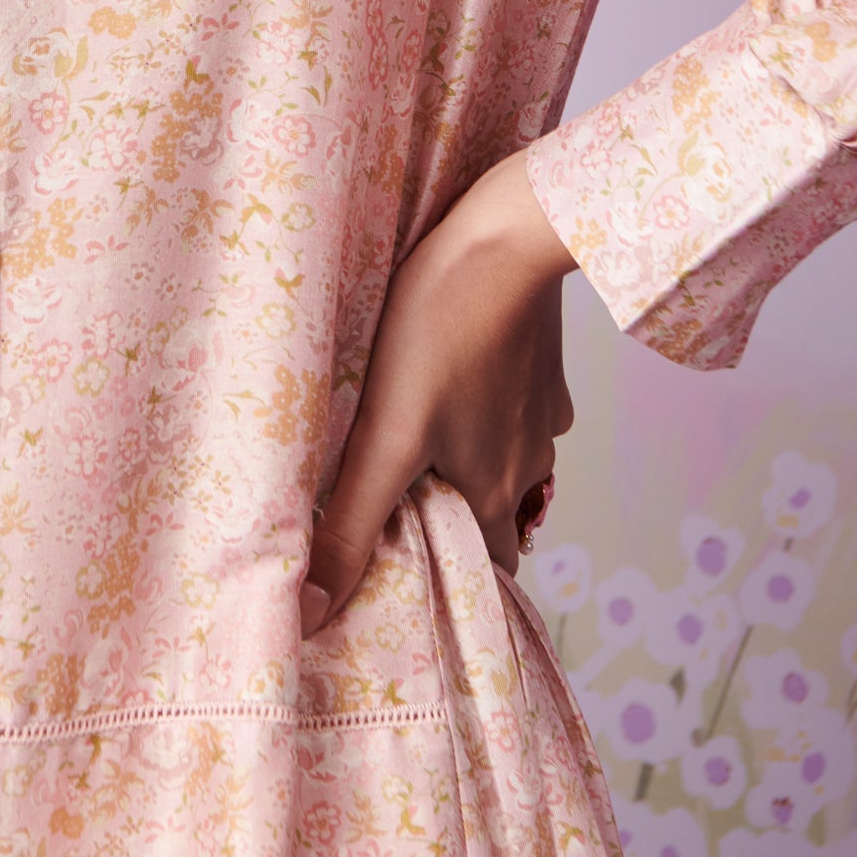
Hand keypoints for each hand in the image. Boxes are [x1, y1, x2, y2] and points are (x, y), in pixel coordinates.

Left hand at [302, 152, 575, 636]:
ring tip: (420, 439)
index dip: (453, 574)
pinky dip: (488, 403)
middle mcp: (531, 461)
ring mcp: (544, 410)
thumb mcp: (385, 434)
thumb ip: (350, 525)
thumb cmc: (439, 330)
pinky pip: (517, 403)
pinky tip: (452, 375)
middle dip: (456, 517)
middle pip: (497, 513)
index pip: (487, 568)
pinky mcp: (545, 364)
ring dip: (472, 459)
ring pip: (509, 457)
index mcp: (494, 491)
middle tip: (403, 504)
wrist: (507, 239)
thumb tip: (311, 616)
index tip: (413, 573)